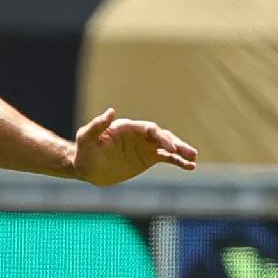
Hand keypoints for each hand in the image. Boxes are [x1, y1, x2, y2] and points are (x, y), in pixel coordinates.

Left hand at [71, 108, 197, 185]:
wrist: (87, 167)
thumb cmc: (85, 150)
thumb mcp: (87, 138)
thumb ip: (98, 125)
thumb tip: (111, 111)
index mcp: (128, 128)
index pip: (149, 130)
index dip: (161, 137)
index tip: (170, 148)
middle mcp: (139, 136)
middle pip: (162, 137)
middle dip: (175, 144)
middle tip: (188, 153)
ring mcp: (145, 147)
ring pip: (168, 147)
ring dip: (181, 152)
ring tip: (193, 158)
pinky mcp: (148, 158)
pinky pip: (167, 158)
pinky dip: (178, 161)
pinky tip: (190, 166)